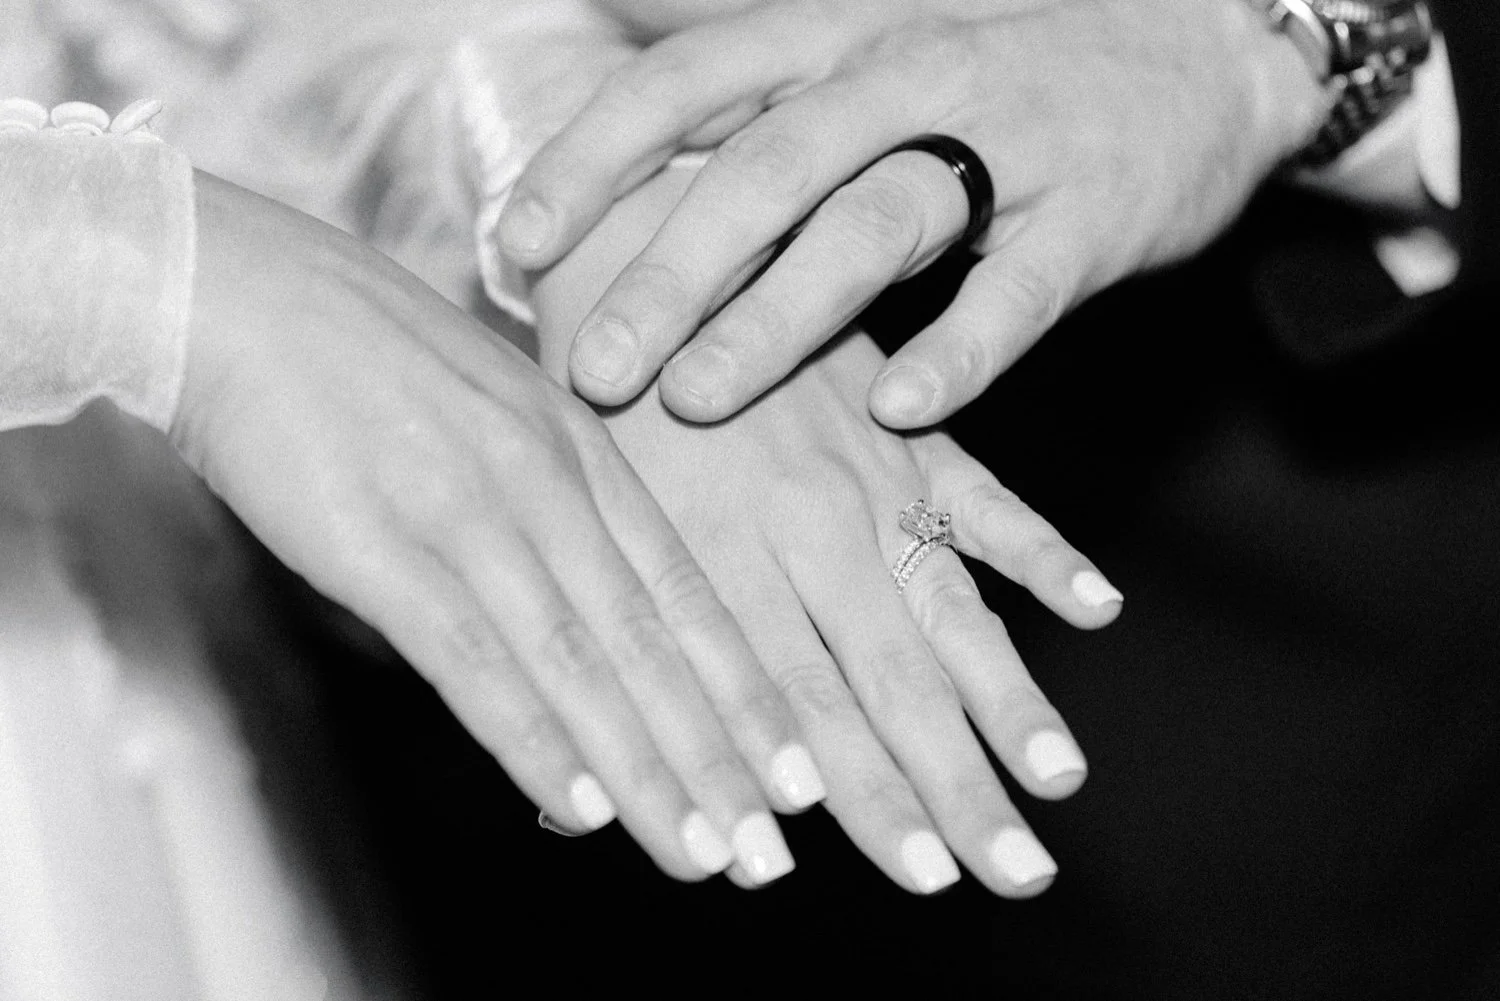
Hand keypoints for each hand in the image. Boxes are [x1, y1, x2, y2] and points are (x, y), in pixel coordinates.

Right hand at [171, 173, 823, 883]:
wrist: (247, 290)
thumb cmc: (369, 354)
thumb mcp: (500, 408)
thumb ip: (555, 500)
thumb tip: (589, 602)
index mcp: (583, 451)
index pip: (686, 593)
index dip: (745, 691)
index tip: (797, 773)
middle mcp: (549, 485)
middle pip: (654, 643)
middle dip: (719, 757)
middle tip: (773, 853)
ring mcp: (471, 513)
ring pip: (581, 662)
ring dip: (646, 770)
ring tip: (703, 856)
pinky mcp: (381, 542)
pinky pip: (473, 655)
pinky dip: (531, 736)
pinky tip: (578, 804)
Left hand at [500, 0, 1325, 425]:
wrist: (1203, 46)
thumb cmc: (1000, 74)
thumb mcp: (874, 57)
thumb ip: (765, 115)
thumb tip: (623, 182)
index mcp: (840, 37)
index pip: (692, 81)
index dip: (596, 156)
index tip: (522, 243)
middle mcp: (911, 74)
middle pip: (768, 167)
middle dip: (669, 269)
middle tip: (592, 368)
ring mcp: (1009, 143)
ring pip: (875, 225)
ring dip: (778, 316)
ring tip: (696, 399)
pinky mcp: (1091, 218)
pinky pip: (1017, 292)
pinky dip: (957, 351)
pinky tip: (894, 407)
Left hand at [531, 165, 1124, 894]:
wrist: (647, 233)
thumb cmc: (596, 384)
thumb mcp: (584, 519)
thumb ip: (617, 658)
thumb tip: (588, 804)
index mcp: (716, 556)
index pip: (795, 702)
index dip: (857, 795)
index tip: (911, 871)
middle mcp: (803, 527)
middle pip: (886, 677)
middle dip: (948, 785)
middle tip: (1011, 872)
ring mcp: (866, 476)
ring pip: (944, 605)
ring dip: (1006, 696)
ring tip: (1060, 778)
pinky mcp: (904, 428)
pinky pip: (982, 493)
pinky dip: (1039, 549)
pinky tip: (1097, 606)